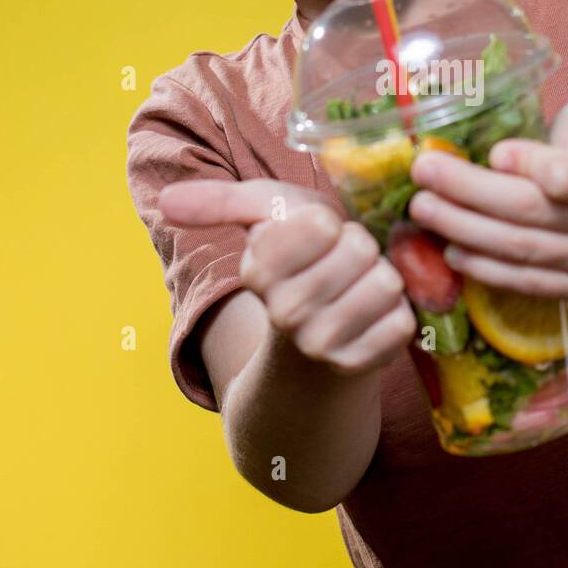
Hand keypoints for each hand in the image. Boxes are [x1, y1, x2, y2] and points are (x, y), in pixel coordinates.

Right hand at [158, 178, 416, 374]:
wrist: (311, 352)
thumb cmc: (297, 265)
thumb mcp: (263, 219)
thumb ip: (218, 203)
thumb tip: (165, 202)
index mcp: (257, 270)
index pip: (322, 223)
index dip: (330, 224)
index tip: (318, 239)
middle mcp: (284, 312)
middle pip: (359, 248)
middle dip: (359, 248)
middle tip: (342, 266)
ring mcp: (322, 346)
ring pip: (385, 284)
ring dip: (381, 280)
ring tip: (358, 290)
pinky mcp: (361, 366)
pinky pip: (402, 321)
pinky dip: (397, 314)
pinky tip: (373, 320)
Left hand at [406, 40, 567, 299]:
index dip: (531, 165)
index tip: (494, 150)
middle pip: (530, 210)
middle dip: (469, 192)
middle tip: (422, 174)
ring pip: (521, 248)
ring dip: (464, 230)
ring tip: (423, 208)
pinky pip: (524, 282)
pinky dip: (484, 269)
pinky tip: (450, 251)